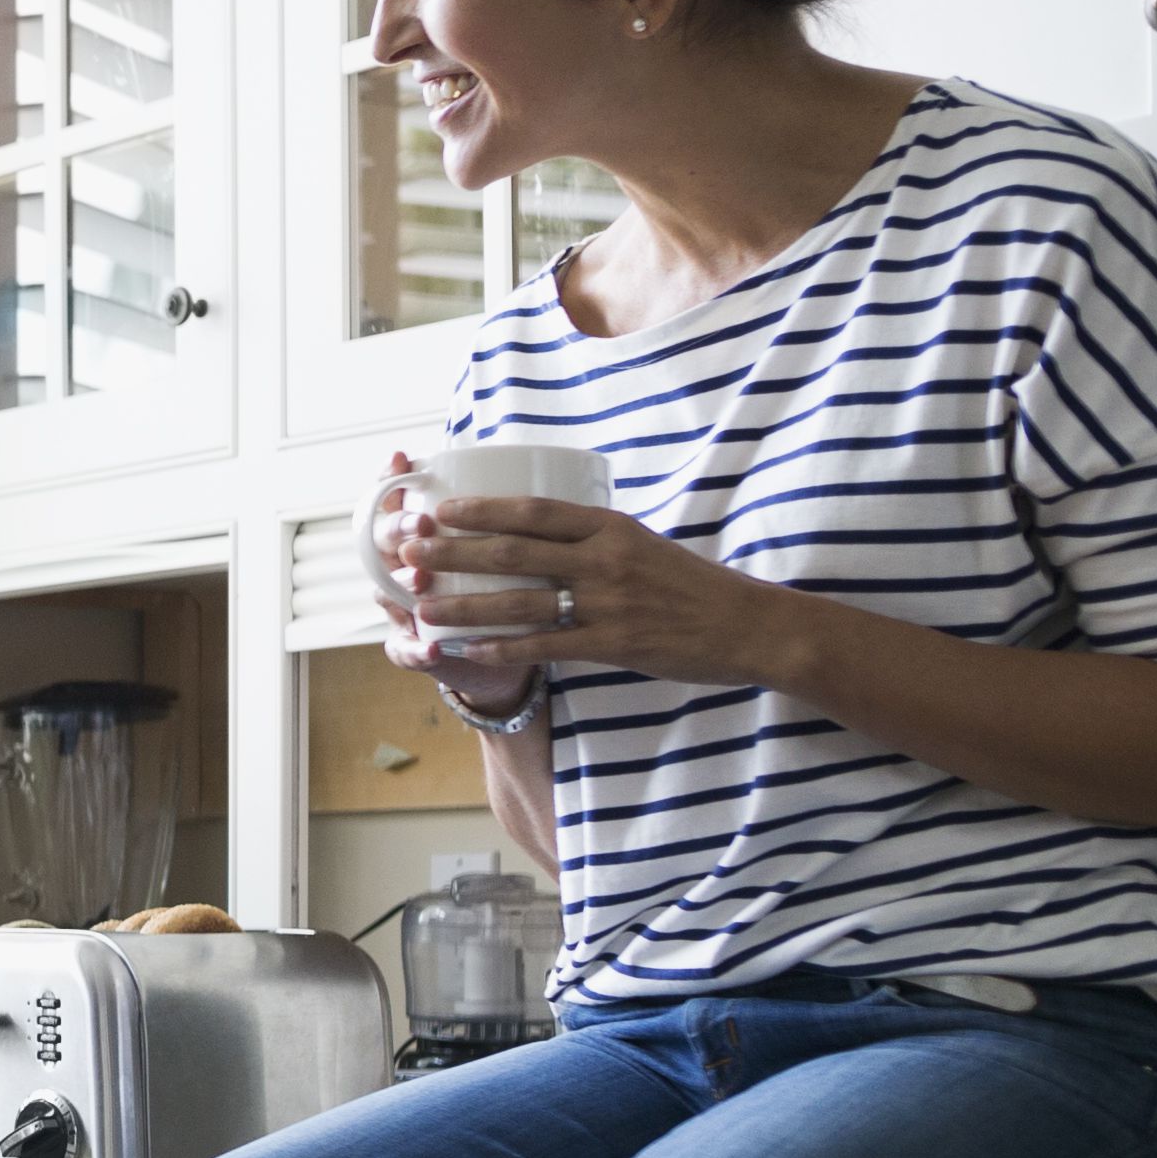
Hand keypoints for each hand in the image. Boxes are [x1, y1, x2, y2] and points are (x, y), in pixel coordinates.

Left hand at [391, 466, 800, 687]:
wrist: (748, 625)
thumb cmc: (691, 584)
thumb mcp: (643, 543)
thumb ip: (594, 537)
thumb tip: (542, 528)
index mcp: (610, 526)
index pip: (534, 510)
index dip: (481, 508)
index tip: (439, 508)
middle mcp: (605, 558)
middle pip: (513, 551)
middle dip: (454, 550)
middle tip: (408, 549)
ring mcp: (608, 602)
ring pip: (520, 600)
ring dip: (464, 602)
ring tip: (422, 602)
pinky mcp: (613, 643)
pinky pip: (545, 645)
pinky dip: (502, 647)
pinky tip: (467, 649)